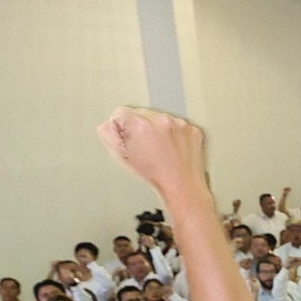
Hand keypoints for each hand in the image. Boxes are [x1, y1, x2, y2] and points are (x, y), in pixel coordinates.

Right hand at [95, 107, 209, 194]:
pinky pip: (178, 125)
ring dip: (158, 130)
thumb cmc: (153, 175)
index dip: (122, 127)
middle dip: (141, 127)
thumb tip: (111, 123)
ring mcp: (180, 124)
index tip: (129, 140)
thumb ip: (108, 134)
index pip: (121, 112)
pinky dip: (175, 135)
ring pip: (160, 119)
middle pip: (142, 114)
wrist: (182, 187)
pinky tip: (173, 149)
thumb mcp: (120, 156)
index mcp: (140, 125)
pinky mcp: (193, 129)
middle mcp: (161, 120)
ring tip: (160, 150)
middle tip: (145, 148)